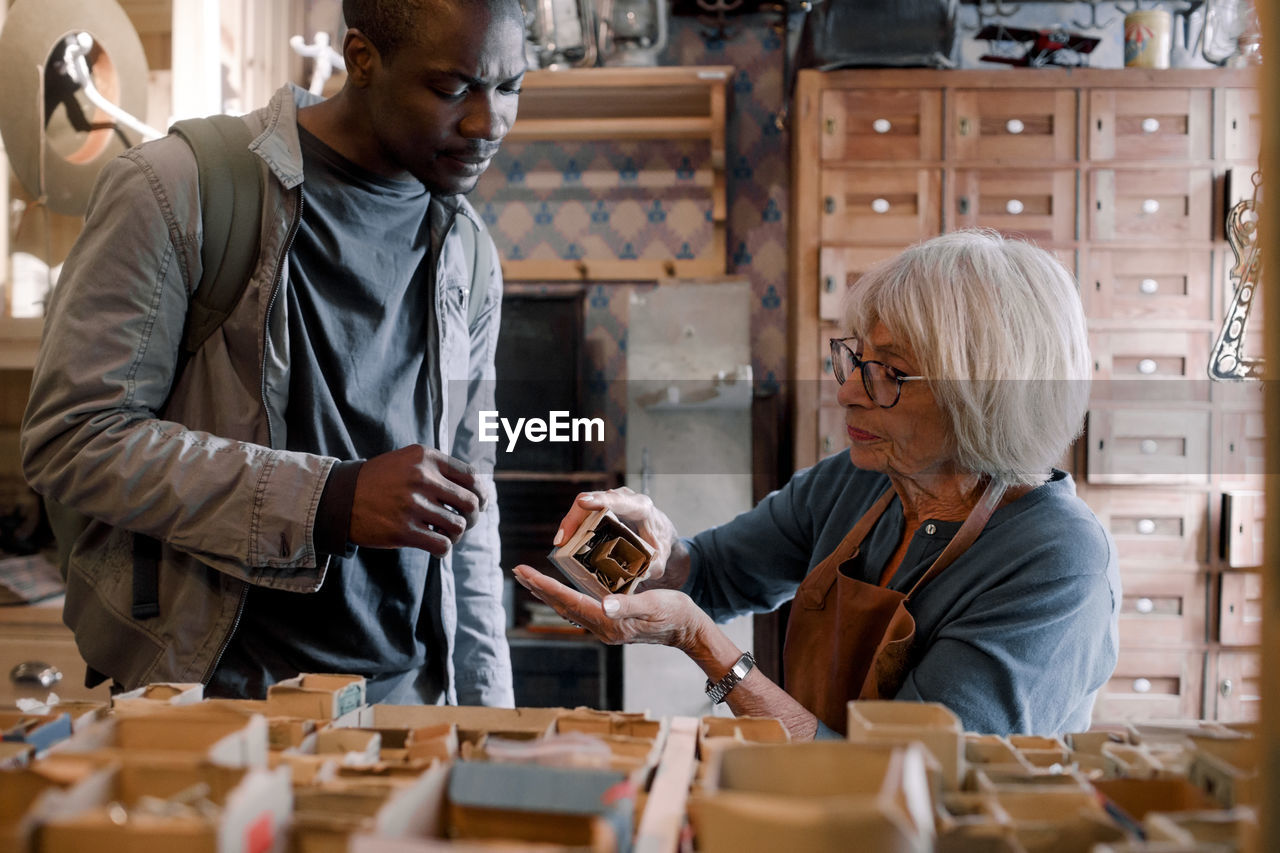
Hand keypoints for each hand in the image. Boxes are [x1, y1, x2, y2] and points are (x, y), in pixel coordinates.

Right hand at [349, 445, 487, 555]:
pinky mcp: (403, 530)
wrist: (339, 497)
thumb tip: (479, 491)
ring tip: (445, 535)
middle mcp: (422, 478)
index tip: (478, 504)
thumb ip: (440, 468)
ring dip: (457, 535)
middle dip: (473, 517)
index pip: (471, 477)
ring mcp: (413, 505)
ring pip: (458, 526)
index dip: (481, 494)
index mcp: (426, 458)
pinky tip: (435, 548)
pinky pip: (442, 545)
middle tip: (463, 523)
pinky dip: (443, 549)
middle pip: (471, 503)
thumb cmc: (380, 481)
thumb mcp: (408, 461)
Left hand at [511, 565, 710, 652]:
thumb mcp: (654, 604)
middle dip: (539, 588)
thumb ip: (629, 604)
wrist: (687, 631)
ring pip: (569, 608)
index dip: (545, 586)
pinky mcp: (611, 624)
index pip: (568, 601)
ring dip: (549, 594)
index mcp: (608, 621)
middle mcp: (602, 627)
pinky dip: (565, 598)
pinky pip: (580, 610)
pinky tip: (562, 591)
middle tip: (517, 571)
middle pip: (562, 605)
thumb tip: (604, 603)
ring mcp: (606, 627)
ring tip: (532, 580)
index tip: (525, 572)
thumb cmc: (674, 613)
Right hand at [554, 487, 675, 581]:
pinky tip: (564, 542)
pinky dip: (573, 526)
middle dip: (576, 518)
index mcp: (641, 507)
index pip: (619, 501)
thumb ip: (653, 567)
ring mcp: (611, 502)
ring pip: (586, 506)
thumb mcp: (661, 558)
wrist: (660, 534)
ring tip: (560, 543)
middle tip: (562, 539)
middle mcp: (625, 499)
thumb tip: (639, 574)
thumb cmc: (660, 543)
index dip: (600, 501)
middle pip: (595, 500)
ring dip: (570, 523)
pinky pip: (584, 514)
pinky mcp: (601, 509)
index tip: (582, 503)